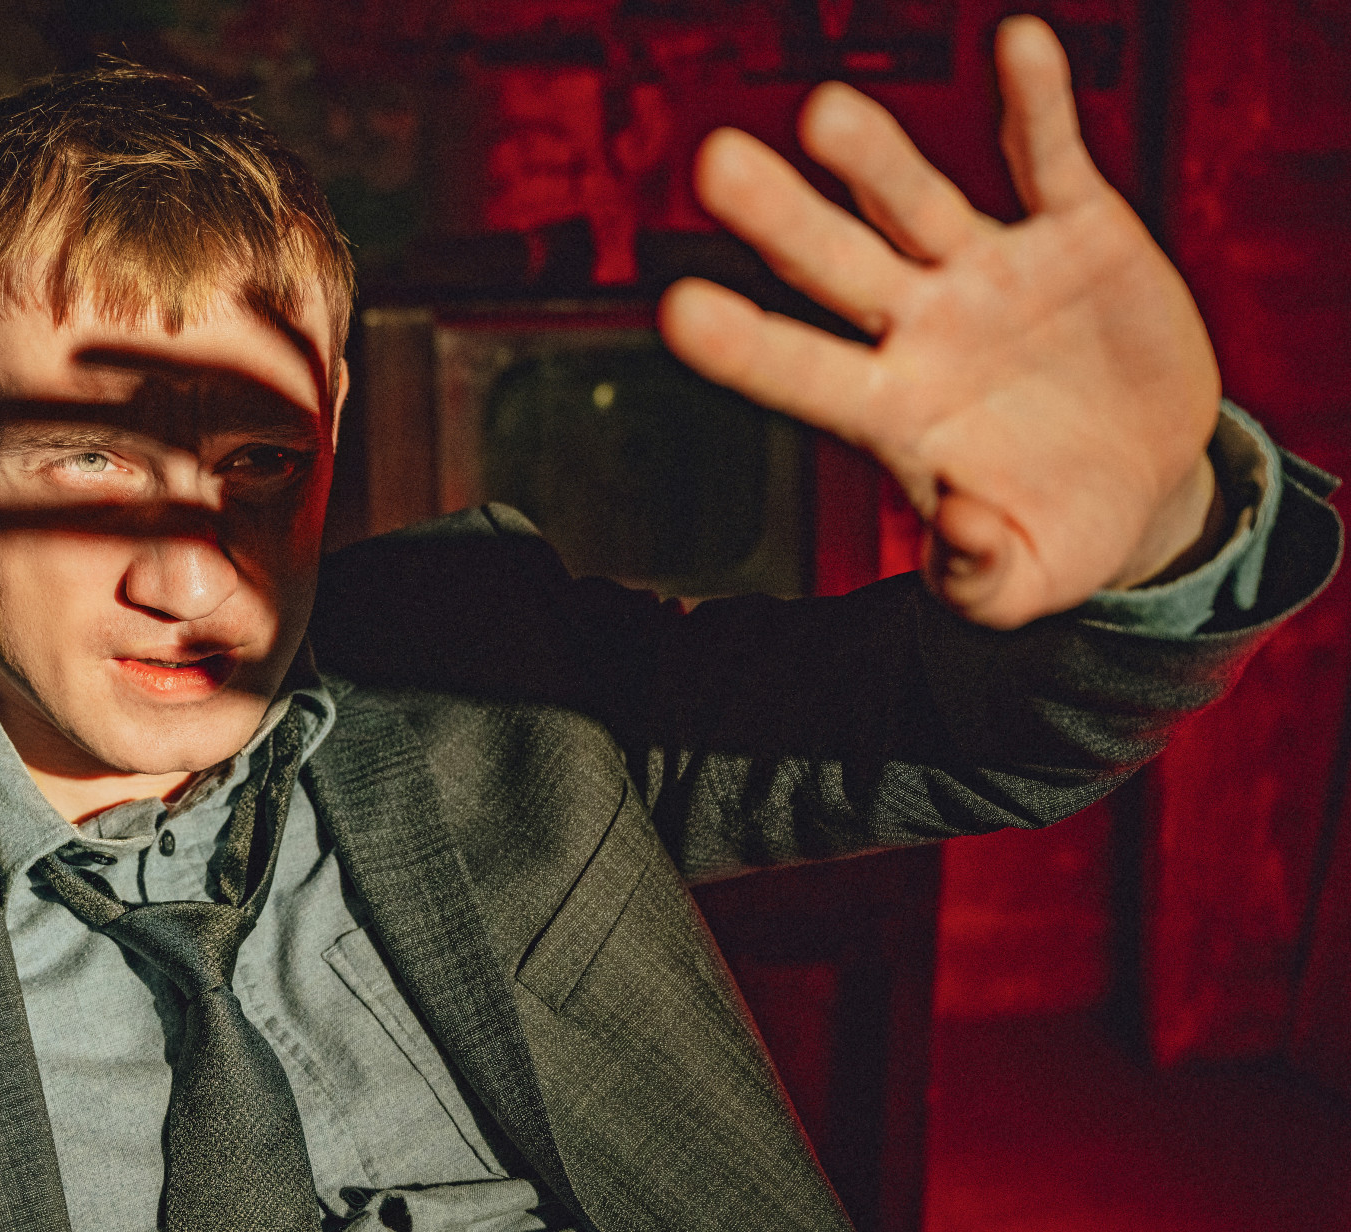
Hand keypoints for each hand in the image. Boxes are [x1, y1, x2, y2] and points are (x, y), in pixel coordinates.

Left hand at [658, 16, 1221, 628]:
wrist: (1147, 482)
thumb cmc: (1056, 535)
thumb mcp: (1020, 582)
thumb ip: (978, 576)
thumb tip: (953, 530)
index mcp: (890, 411)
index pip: (798, 370)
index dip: (743, 342)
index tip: (679, 309)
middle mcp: (920, 326)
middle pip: (833, 264)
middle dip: (779, 216)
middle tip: (714, 164)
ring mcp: (988, 271)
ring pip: (916, 202)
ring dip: (875, 157)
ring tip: (826, 111)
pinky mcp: (1075, 230)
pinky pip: (1048, 157)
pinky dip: (1036, 102)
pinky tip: (1013, 41)